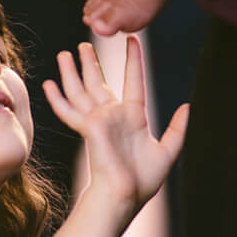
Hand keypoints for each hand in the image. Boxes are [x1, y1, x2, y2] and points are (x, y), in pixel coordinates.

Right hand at [42, 38, 187, 216]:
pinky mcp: (88, 128)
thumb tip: (188, 106)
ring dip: (72, 72)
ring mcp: (98, 121)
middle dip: (90, 63)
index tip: (132, 39)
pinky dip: (58, 98)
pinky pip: (69, 110)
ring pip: (82, 90)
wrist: (124, 196)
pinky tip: (48, 84)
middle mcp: (113, 116)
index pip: (132, 81)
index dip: (133, 60)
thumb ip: (177, 128)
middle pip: (99, 83)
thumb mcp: (168, 151)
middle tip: (83, 43)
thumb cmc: (144, 181)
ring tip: (66, 53)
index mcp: (133, 117)